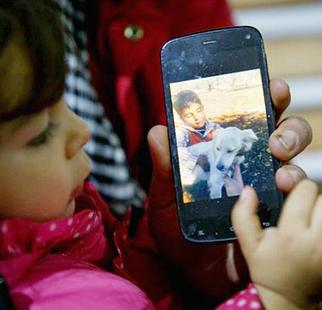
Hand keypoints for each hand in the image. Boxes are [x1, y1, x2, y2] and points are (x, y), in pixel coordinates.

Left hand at [146, 79, 311, 296]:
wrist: (191, 272)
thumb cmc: (176, 231)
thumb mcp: (164, 198)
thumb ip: (164, 169)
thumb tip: (159, 131)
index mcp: (221, 155)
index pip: (243, 120)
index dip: (258, 99)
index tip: (267, 86)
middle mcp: (248, 166)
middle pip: (278, 131)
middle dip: (284, 123)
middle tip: (273, 133)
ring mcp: (264, 187)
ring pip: (292, 156)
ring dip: (293, 149)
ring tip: (279, 159)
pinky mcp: (276, 212)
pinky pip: (297, 192)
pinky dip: (297, 183)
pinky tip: (285, 185)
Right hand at [232, 180, 321, 308]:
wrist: (291, 297)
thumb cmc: (269, 269)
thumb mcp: (248, 244)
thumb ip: (243, 215)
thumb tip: (248, 191)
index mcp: (292, 234)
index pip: (306, 189)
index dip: (294, 188)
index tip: (287, 195)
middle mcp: (318, 239)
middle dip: (310, 197)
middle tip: (299, 208)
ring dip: (319, 208)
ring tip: (308, 218)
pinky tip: (314, 226)